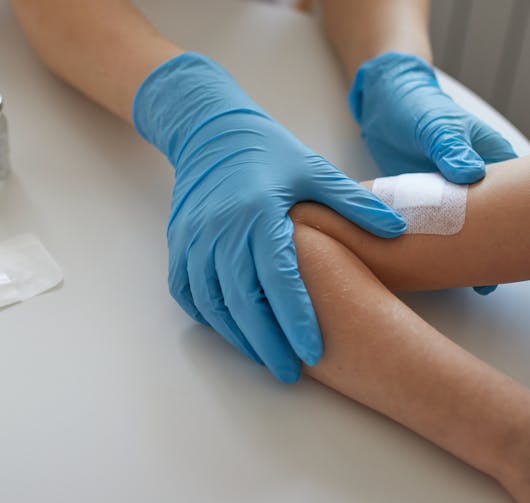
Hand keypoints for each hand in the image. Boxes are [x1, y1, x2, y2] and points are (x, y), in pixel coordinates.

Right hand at [134, 53, 406, 382]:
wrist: (210, 132)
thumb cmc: (268, 151)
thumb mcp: (313, 170)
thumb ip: (353, 203)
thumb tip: (396, 232)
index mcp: (258, 214)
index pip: (277, 279)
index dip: (294, 319)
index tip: (312, 352)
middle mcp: (220, 230)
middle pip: (241, 301)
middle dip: (265, 342)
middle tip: (287, 373)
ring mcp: (193, 238)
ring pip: (211, 301)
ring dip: (235, 334)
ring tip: (262, 356)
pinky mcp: (179, 242)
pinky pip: (187, 290)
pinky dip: (206, 314)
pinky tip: (229, 328)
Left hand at [349, 52, 516, 294]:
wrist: (385, 104)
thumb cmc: (419, 108)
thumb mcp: (437, 126)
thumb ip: (451, 149)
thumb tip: (470, 175)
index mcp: (489, 163)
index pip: (510, 201)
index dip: (511, 229)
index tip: (513, 258)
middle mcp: (471, 183)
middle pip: (484, 223)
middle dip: (483, 252)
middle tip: (482, 283)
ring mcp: (444, 195)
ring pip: (454, 230)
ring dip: (451, 253)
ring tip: (452, 281)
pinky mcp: (418, 201)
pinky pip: (424, 227)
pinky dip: (422, 244)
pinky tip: (418, 265)